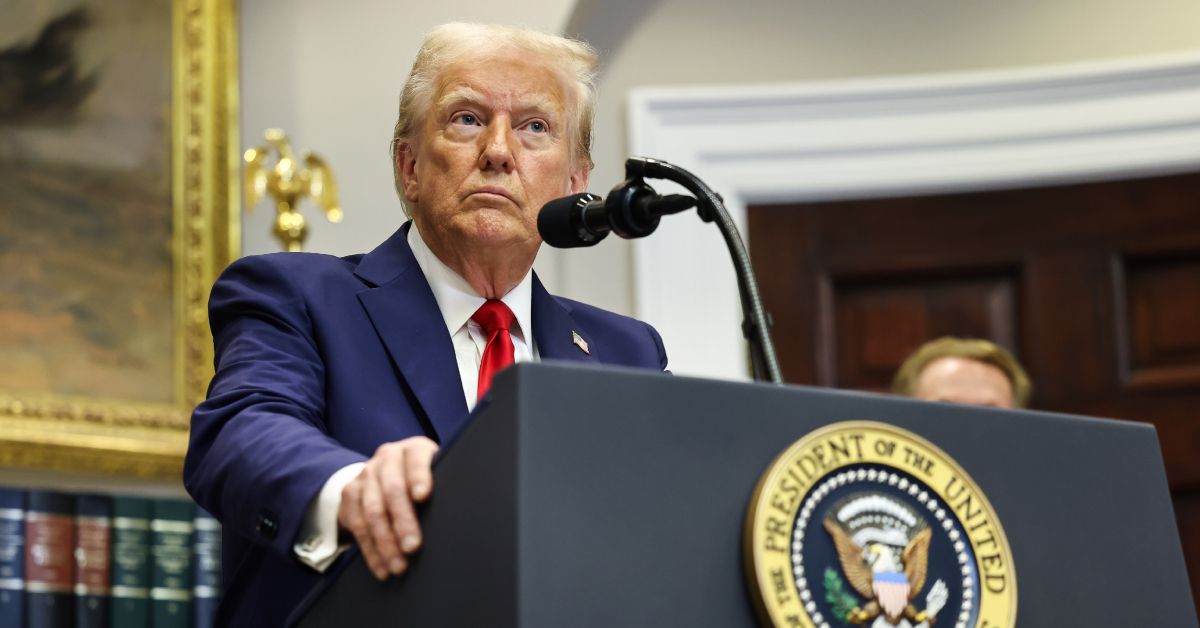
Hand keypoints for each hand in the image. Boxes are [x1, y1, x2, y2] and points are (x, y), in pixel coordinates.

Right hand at [337, 436, 437, 579]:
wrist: (384, 471)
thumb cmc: (423, 479)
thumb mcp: (437, 473)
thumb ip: (445, 485)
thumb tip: (465, 514)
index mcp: (413, 449)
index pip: (416, 459)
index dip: (419, 476)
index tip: (423, 496)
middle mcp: (387, 458)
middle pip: (392, 490)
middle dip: (403, 521)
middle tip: (413, 547)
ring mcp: (366, 474)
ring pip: (373, 511)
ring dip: (385, 542)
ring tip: (399, 566)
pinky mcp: (350, 494)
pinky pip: (357, 525)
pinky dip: (370, 550)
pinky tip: (382, 567)